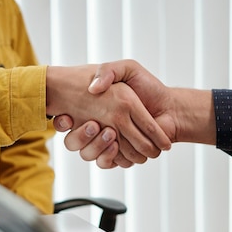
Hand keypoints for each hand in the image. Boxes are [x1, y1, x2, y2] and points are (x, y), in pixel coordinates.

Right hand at [54, 60, 215, 167]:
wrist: (170, 107)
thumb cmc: (149, 87)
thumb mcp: (128, 69)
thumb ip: (109, 70)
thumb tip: (94, 88)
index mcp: (94, 109)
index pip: (66, 120)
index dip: (62, 121)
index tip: (67, 117)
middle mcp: (98, 127)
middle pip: (75, 142)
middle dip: (81, 136)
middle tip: (95, 125)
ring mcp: (108, 143)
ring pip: (89, 154)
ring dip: (96, 146)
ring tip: (110, 134)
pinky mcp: (120, 155)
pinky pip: (107, 163)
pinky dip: (111, 157)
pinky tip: (117, 144)